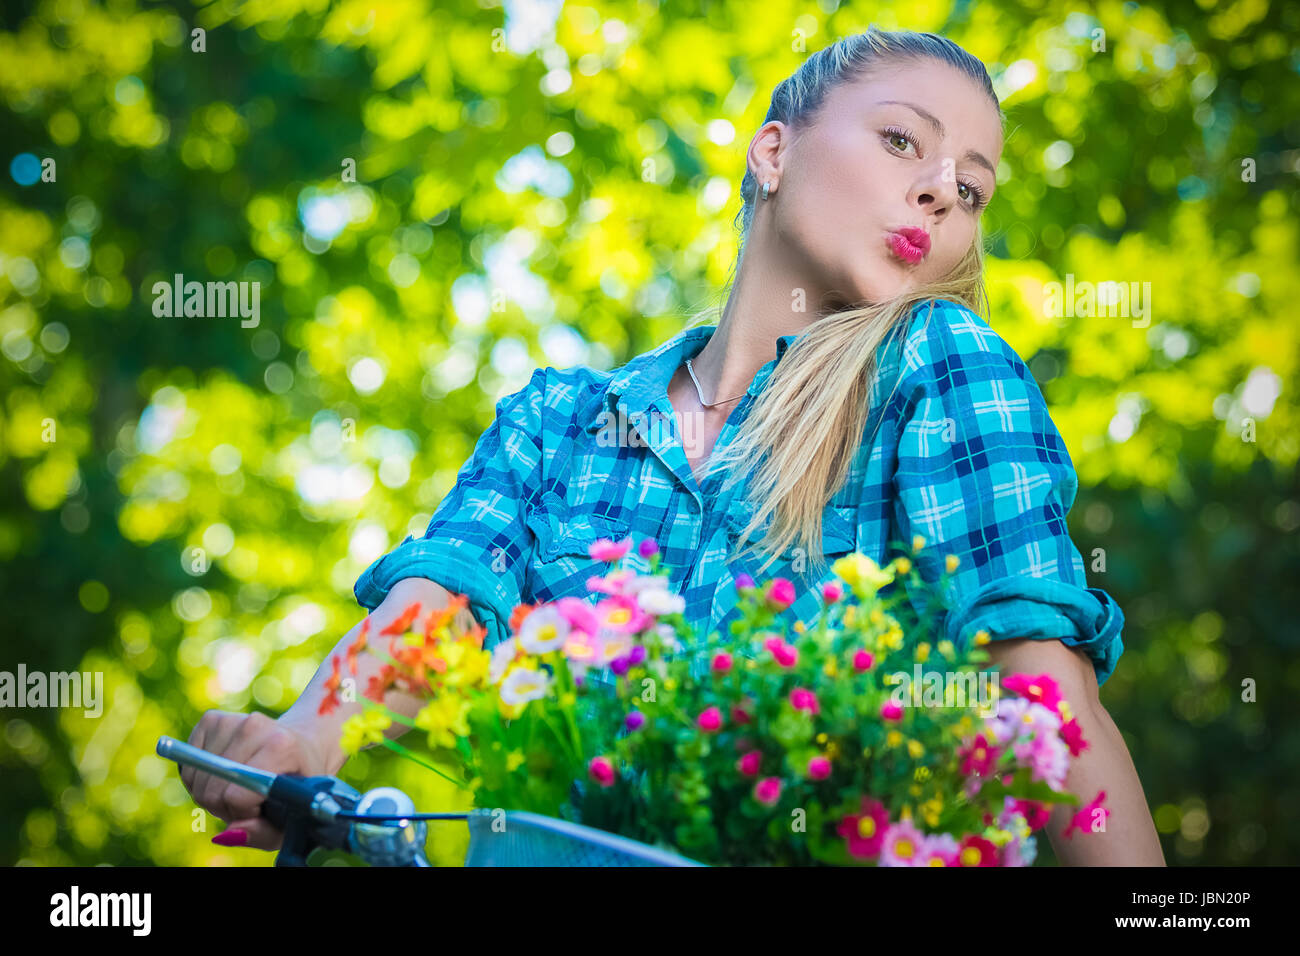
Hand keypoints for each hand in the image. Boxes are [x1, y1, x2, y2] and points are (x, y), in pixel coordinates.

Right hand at [182, 710, 331, 850]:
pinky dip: (200, 777)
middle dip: (225, 806)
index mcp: (281, 746)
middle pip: (212, 790)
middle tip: (248, 800)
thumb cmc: (297, 787)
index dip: (242, 813)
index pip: (235, 796)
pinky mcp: (212, 719)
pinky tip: (224, 772)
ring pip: (197, 779)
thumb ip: (262, 833)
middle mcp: (255, 725)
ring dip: (211, 793)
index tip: (260, 808)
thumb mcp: (292, 817)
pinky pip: (188, 763)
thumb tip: (228, 834)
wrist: (303, 746)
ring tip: (238, 787)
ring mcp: (232, 720)